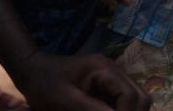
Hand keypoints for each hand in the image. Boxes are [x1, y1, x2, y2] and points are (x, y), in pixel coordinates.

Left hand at [18, 51, 150, 110]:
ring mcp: (112, 79)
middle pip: (141, 98)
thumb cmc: (44, 85)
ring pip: (136, 101)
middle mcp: (113, 71)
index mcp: (104, 70)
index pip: (131, 96)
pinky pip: (123, 103)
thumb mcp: (65, 102)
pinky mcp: (107, 88)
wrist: (31, 72)